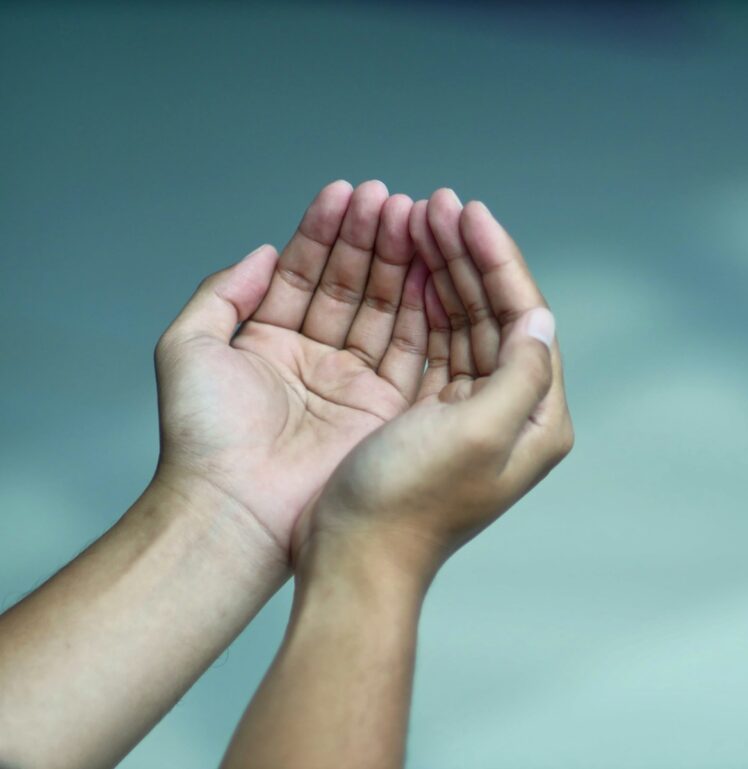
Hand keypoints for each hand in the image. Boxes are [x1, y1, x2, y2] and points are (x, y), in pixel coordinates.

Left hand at [154, 180, 429, 559]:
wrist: (235, 506)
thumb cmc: (203, 435)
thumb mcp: (189, 345)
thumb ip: (223, 292)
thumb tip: (263, 251)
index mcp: (269, 343)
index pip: (304, 274)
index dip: (323, 232)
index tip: (344, 193)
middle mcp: (314, 359)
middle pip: (348, 285)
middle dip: (367, 238)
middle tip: (387, 198)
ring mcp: (352, 383)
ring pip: (381, 308)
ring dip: (396, 261)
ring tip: (410, 216)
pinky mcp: (384, 409)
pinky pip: (408, 348)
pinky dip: (420, 307)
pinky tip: (425, 267)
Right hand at [295, 189, 573, 582]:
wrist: (354, 559)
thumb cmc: (409, 504)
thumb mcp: (477, 433)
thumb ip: (520, 373)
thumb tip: (541, 320)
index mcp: (535, 417)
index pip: (525, 318)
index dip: (499, 260)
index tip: (469, 213)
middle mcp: (510, 412)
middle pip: (495, 313)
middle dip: (468, 256)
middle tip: (437, 204)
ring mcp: (470, 411)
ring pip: (463, 322)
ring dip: (445, 272)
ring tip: (418, 221)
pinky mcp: (431, 415)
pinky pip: (433, 343)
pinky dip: (421, 304)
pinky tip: (409, 271)